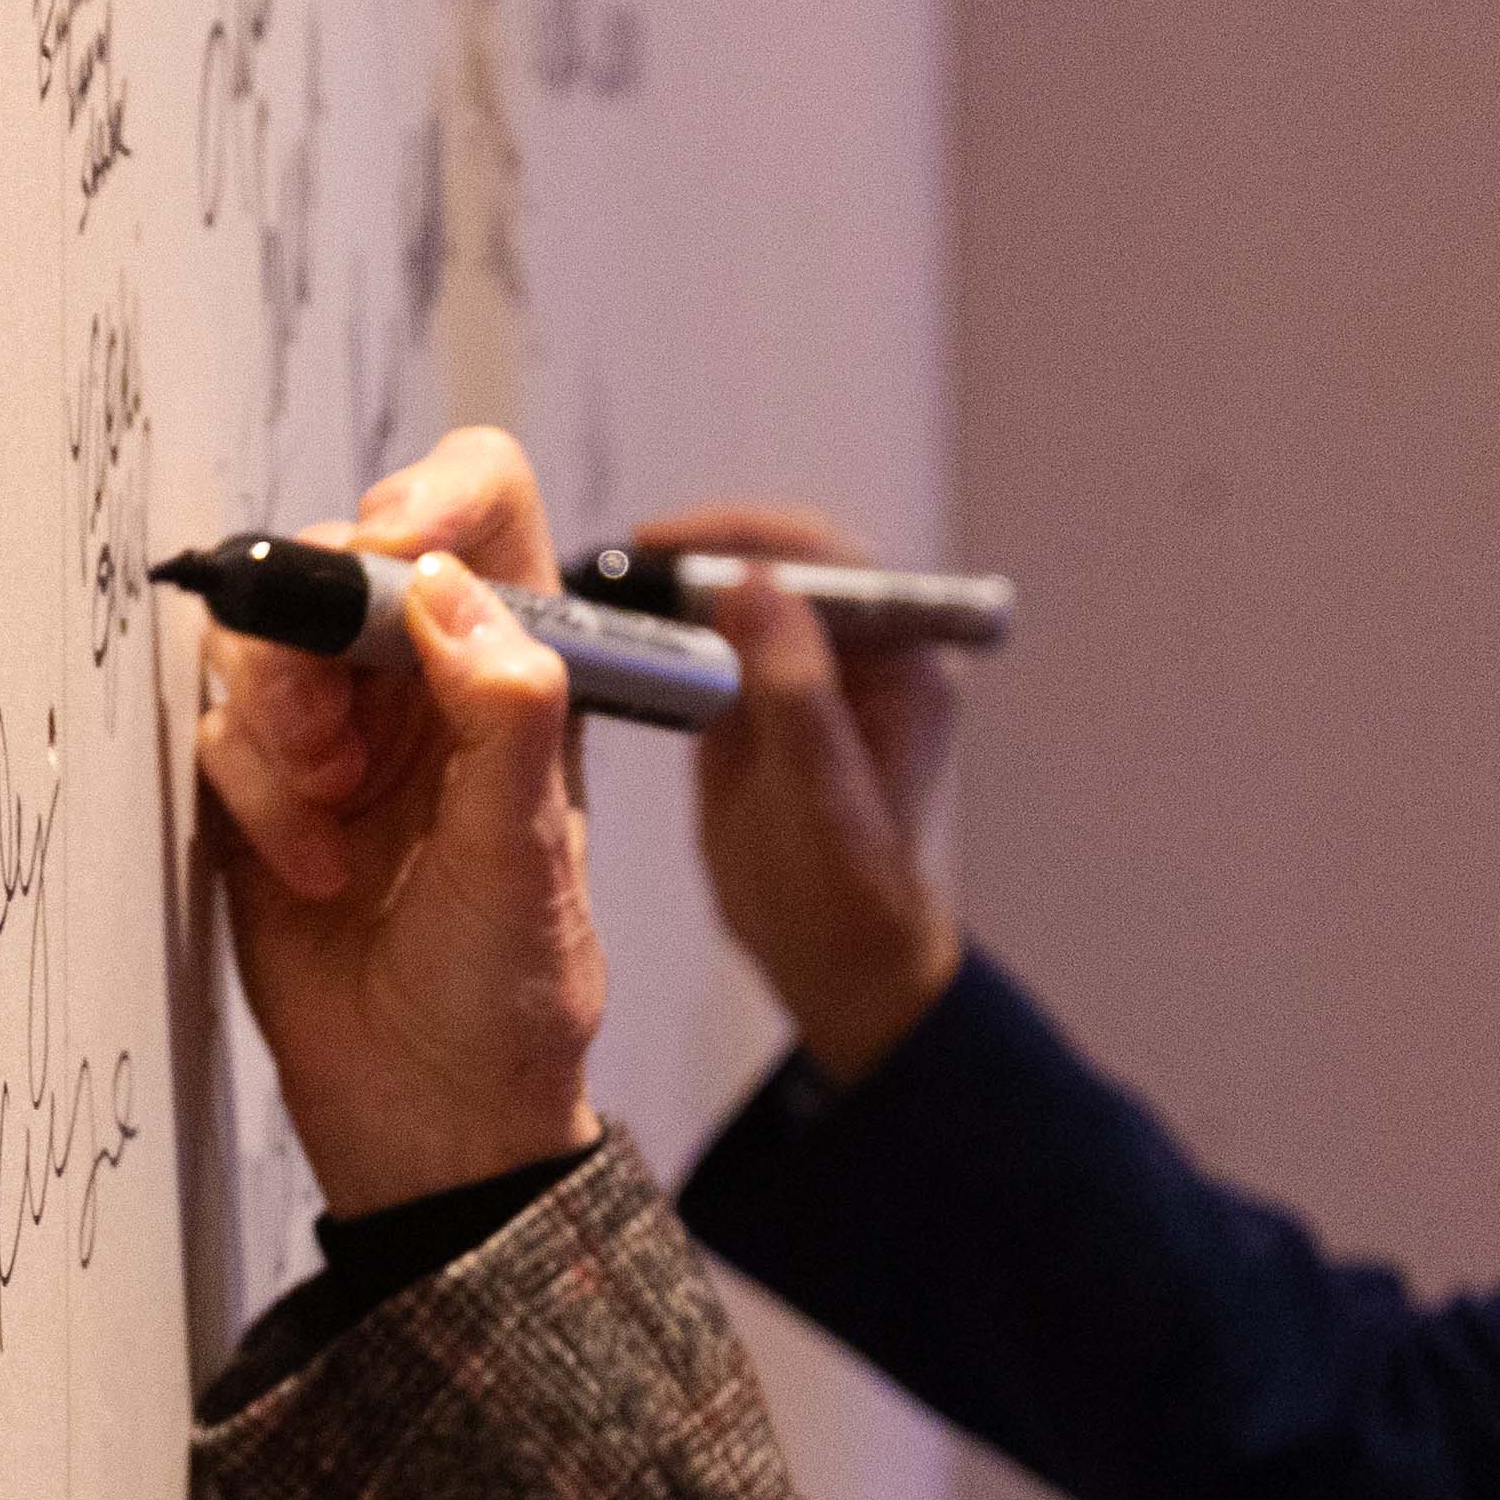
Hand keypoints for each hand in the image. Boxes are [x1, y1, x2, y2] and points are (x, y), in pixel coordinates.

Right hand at [182, 423, 609, 1211]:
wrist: (428, 1116)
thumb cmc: (509, 997)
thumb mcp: (527, 858)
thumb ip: (504, 715)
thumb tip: (442, 590)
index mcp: (517, 667)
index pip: (481, 503)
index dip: (426, 502)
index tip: (384, 568)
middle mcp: (422, 679)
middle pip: (338, 558)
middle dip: (316, 639)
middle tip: (333, 744)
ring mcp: (337, 728)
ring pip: (262, 635)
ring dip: (277, 716)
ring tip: (324, 814)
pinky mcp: (259, 786)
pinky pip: (216, 725)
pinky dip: (250, 787)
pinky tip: (304, 869)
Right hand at [623, 497, 967, 1081]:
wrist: (834, 963)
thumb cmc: (850, 897)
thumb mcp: (822, 795)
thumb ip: (795, 687)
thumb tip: (754, 580)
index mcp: (903, 658)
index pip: (825, 559)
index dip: (745, 536)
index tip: (665, 543)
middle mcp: (855, 651)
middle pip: (771, 563)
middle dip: (695, 555)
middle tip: (615, 566)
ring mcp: (800, 674)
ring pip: (729, 599)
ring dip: (666, 592)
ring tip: (596, 593)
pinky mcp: (753, 703)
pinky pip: (703, 646)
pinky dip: (655, 639)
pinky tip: (603, 641)